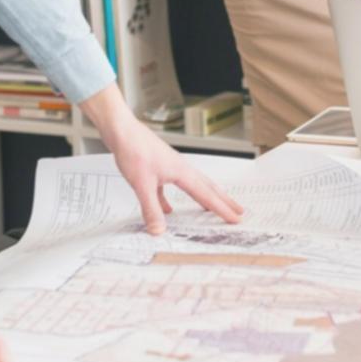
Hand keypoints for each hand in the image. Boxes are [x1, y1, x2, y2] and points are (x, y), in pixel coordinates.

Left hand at [81, 85, 244, 232]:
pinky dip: (172, 200)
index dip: (222, 209)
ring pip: (192, 186)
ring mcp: (170, 168)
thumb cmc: (133, 150)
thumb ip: (152, 209)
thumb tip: (159, 231)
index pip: (206, 195)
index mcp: (182, 172)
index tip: (236, 219)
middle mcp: (180, 169)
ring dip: (204, 198)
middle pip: (207, 188)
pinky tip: (169, 209)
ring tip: (212, 209)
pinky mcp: (158, 168)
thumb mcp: (142, 185)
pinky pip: (171, 188)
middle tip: (239, 211)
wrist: (121, 130)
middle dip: (223, 201)